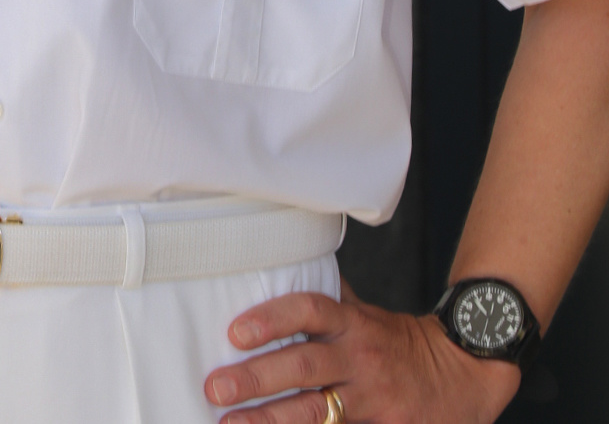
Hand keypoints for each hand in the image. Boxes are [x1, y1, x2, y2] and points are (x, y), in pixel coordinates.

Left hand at [203, 287, 520, 422]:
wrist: (464, 372)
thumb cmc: (397, 341)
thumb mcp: (365, 313)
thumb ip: (325, 301)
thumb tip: (276, 270)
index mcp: (352, 323)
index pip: (309, 310)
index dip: (272, 318)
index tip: (235, 331)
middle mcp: (360, 358)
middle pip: (304, 366)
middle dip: (256, 378)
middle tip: (215, 387)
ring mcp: (372, 399)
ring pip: (315, 411)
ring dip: (269, 420)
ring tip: (229, 423)